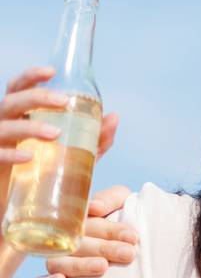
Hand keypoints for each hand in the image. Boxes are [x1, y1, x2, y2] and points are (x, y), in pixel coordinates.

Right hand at [1, 67, 118, 202]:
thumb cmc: (51, 170)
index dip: (30, 76)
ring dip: (29, 127)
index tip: (51, 71)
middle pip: (11, 101)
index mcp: (21, 114)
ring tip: (55, 133)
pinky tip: (29, 156)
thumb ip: (96, 137)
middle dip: (36, 97)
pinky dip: (11, 154)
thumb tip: (114, 117)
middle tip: (64, 101)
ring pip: (3, 127)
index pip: (18, 88)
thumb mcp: (78, 153)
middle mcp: (5, 124)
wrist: (30, 206)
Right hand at [34, 185, 137, 277]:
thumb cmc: (124, 217)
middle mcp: (65, 239)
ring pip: (58, 263)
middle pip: (76, 244)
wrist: (128, 241)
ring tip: (103, 266)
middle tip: (127, 253)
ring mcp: (57, 259)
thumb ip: (109, 199)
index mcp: (78, 220)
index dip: (111, 231)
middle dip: (103, 248)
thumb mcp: (121, 202)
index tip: (132, 237)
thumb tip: (93, 207)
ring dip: (79, 265)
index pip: (89, 224)